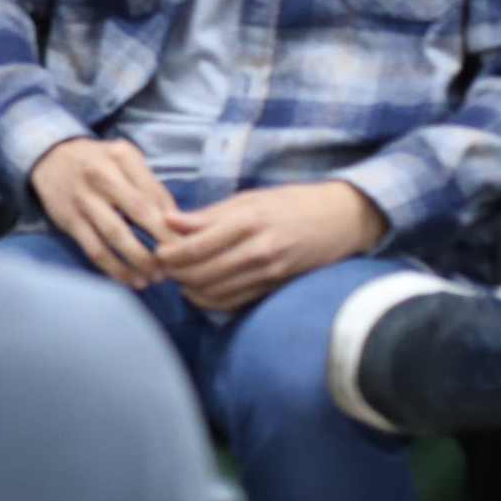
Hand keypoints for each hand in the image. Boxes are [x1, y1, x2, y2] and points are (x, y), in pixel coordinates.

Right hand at [28, 137, 180, 288]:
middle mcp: (100, 174)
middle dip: (163, 243)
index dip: (174, 222)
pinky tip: (131, 280)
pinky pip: (94, 249)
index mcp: (122, 156)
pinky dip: (114, 269)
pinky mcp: (68, 219)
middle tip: (179, 264)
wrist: (50, 157)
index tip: (189, 244)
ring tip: (156, 277)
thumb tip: (179, 223)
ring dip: (139, 260)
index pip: (156, 194)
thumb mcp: (125, 160)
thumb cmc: (98, 161)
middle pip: (139, 213)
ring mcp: (82, 198)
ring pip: (116, 235)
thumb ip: (150, 186)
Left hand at [162, 181, 387, 311]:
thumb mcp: (250, 198)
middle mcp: (259, 249)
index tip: (157, 251)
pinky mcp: (276, 287)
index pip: (195, 245)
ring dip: (189, 289)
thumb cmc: (292, 203)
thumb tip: (168, 221)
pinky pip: (234, 302)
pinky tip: (201, 291)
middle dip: (175, 273)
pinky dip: (211, 301)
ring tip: (180, 278)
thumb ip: (208, 214)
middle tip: (163, 267)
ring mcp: (270, 272)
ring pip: (214, 293)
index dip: (168, 253)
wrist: (342, 220)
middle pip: (200, 273)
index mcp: (248, 220)